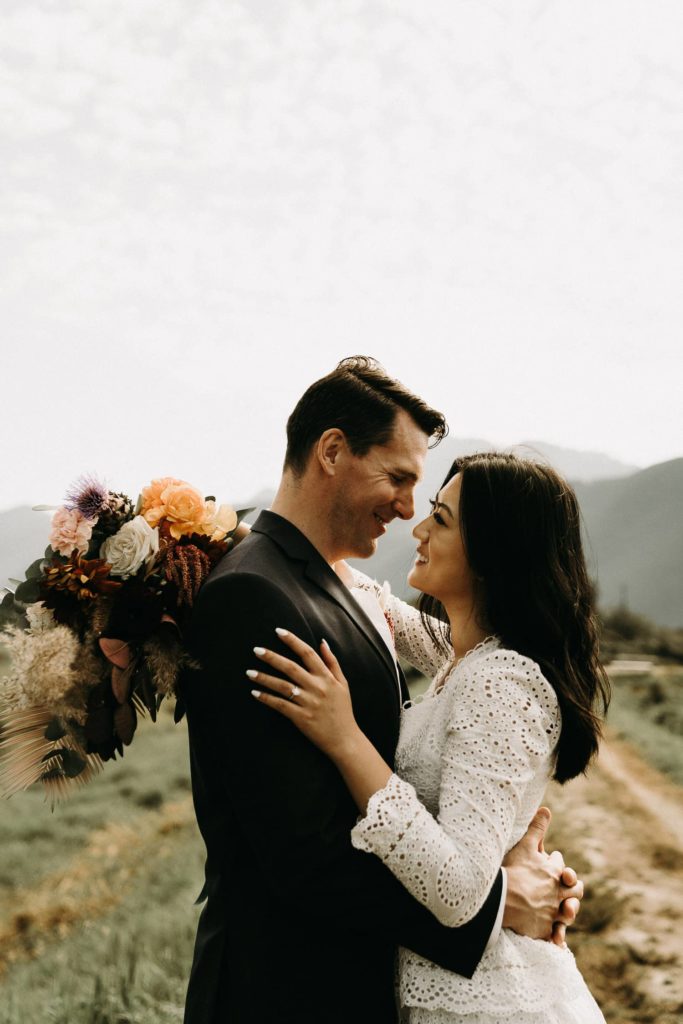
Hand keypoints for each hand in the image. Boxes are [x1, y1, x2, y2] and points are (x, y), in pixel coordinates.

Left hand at [249, 629, 360, 760]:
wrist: (345, 739)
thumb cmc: (343, 710)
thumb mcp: (343, 683)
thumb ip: (332, 662)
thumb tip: (322, 642)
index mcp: (326, 677)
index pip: (307, 653)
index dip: (293, 641)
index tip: (278, 631)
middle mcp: (317, 688)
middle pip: (291, 667)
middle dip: (272, 657)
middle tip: (256, 649)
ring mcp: (308, 703)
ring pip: (282, 686)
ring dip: (264, 678)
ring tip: (249, 672)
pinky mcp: (301, 718)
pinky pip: (280, 705)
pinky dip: (267, 698)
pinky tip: (255, 692)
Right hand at [502, 807, 583, 944]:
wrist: (500, 900)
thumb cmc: (512, 870)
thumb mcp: (525, 845)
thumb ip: (537, 827)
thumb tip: (546, 808)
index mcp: (555, 873)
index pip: (562, 867)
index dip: (559, 865)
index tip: (555, 863)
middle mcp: (558, 893)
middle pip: (575, 891)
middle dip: (573, 888)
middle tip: (569, 887)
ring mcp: (552, 913)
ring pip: (569, 913)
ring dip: (569, 912)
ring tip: (565, 910)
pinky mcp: (545, 929)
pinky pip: (554, 935)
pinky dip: (556, 937)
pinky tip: (558, 940)